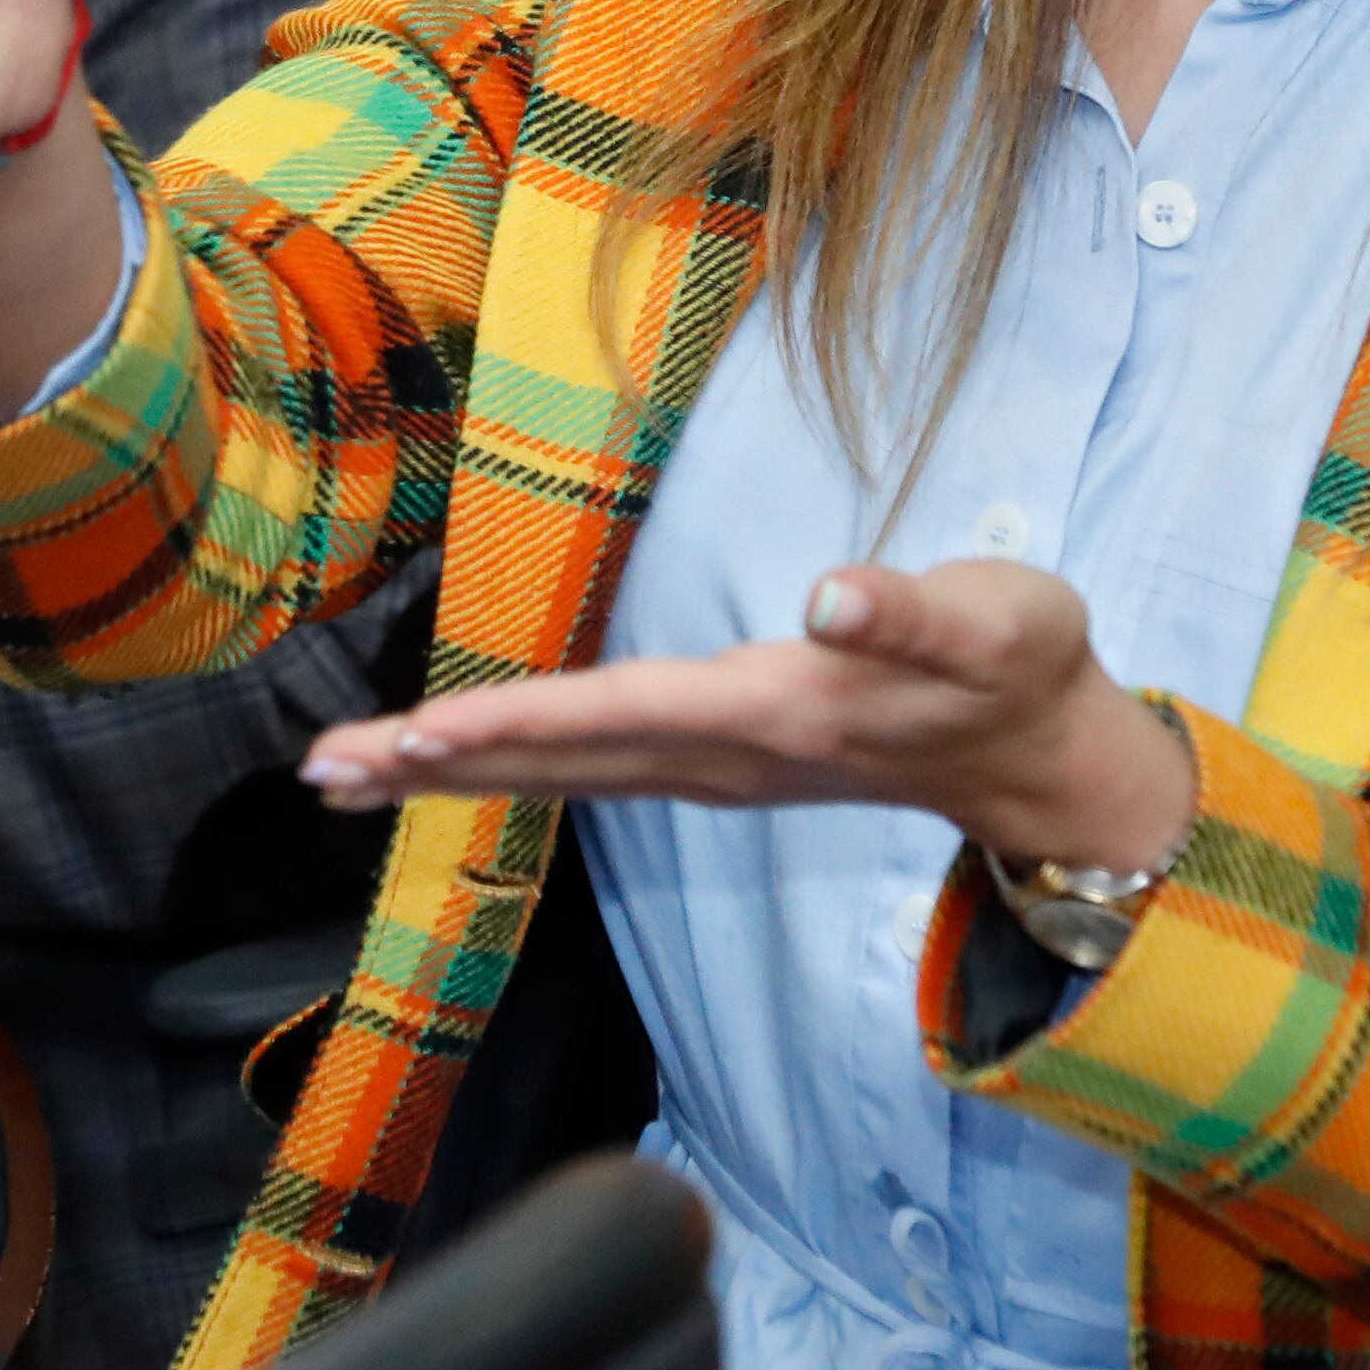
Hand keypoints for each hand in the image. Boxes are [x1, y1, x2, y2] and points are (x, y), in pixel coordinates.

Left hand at [300, 559, 1201, 877]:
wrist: (1045, 758)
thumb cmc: (1018, 666)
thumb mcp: (992, 623)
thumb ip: (910, 615)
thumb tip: (835, 594)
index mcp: (773, 711)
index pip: (617, 717)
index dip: (517, 722)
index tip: (420, 731)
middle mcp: (725, 756)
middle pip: (557, 762)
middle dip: (438, 765)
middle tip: (323, 769)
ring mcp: (717, 771)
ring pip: (559, 775)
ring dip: (451, 772)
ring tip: (346, 772)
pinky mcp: (720, 763)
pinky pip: (586, 768)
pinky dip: (505, 764)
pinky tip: (451, 759)